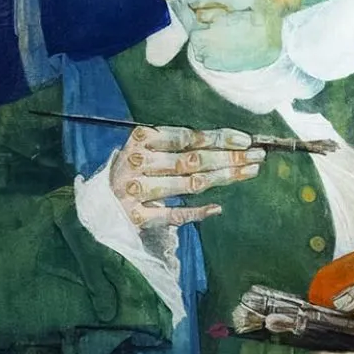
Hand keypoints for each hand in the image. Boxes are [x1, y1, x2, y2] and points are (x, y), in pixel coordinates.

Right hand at [106, 125, 265, 229]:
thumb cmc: (131, 169)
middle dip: (229, 158)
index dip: (219, 139)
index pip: (187, 137)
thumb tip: (225, 142)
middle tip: (257, 157)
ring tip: (248, 173)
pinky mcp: (135, 216)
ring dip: (222, 178)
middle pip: (192, 161)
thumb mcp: (147, 148)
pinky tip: (217, 208)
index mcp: (140, 140)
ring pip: (188, 185)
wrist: (96, 201)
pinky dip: (195, 213)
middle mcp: (137, 163)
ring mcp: (135, 190)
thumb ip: (176, 143)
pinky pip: (172, 215)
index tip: (246, 140)